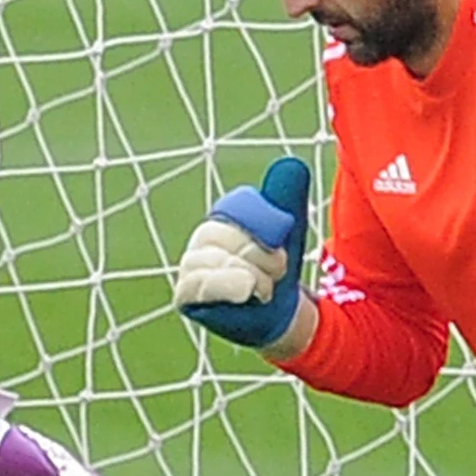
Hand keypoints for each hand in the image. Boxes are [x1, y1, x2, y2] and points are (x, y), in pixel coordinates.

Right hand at [173, 156, 312, 349]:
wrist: (278, 311)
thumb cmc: (277, 270)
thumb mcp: (286, 231)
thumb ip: (286, 198)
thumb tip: (290, 164)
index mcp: (219, 222)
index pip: (235, 214)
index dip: (262, 232)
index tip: (279, 246)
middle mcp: (198, 241)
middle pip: (230, 237)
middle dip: (263, 257)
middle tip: (276, 272)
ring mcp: (188, 267)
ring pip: (222, 262)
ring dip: (255, 278)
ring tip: (264, 289)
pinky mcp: (185, 296)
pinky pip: (202, 284)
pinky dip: (231, 287)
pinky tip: (247, 293)